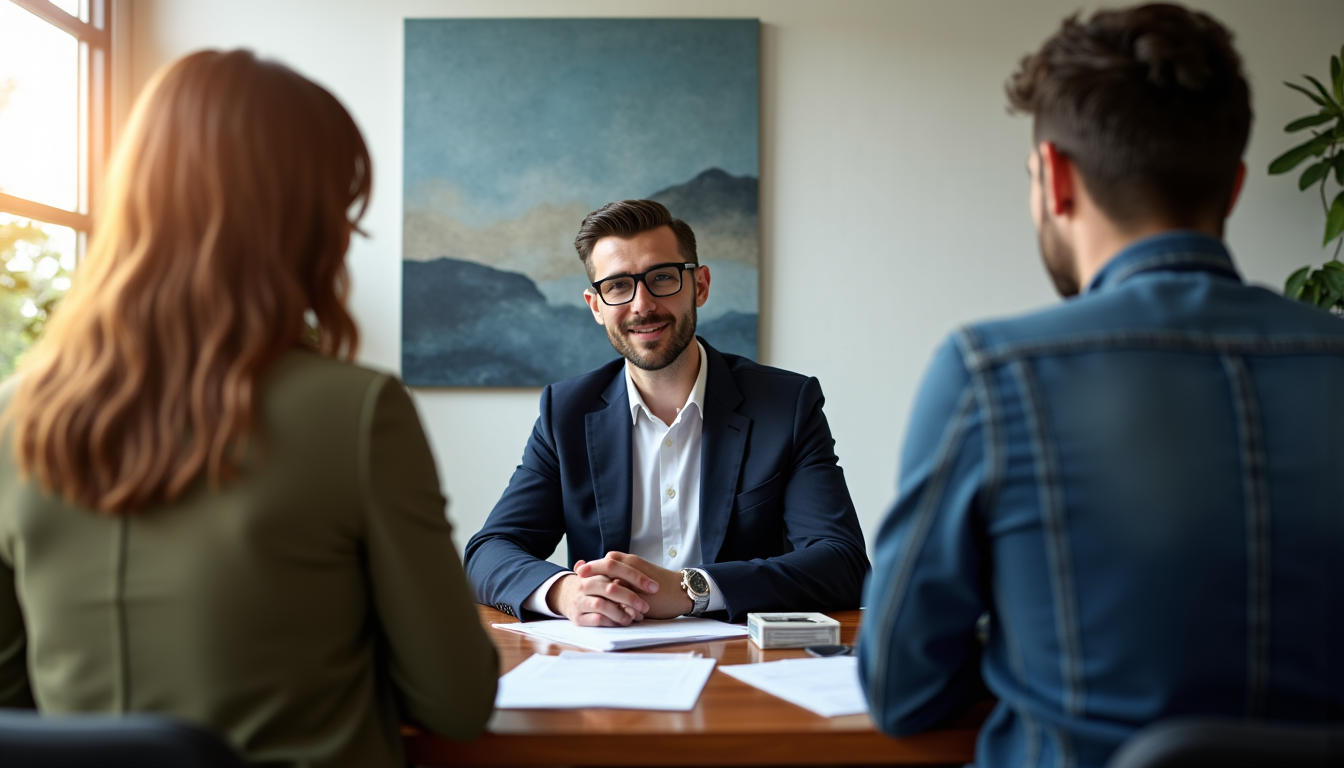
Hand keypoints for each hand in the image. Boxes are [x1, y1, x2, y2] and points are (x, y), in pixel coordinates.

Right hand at [546, 565, 650, 626]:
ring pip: (603, 605)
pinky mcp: (578, 618)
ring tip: (634, 616)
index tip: (654, 587)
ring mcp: (580, 601)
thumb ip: (619, 572)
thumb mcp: (602, 574)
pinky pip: (597, 620)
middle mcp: (584, 585)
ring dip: (622, 612)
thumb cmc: (593, 586)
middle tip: (645, 606)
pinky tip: (623, 622)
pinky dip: (612, 622)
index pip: (614, 567)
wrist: (564, 596)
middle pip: (611, 588)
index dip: (636, 577)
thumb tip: (652, 585)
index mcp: (592, 570)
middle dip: (632, 598)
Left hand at [577, 552, 693, 619]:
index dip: (593, 565)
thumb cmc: (659, 584)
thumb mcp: (639, 573)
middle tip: (579, 575)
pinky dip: (614, 601)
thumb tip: (604, 578)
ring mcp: (637, 580)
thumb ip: (622, 574)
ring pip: (615, 581)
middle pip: (608, 565)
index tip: (579, 569)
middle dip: (592, 570)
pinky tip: (605, 606)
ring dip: (601, 586)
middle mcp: (634, 567)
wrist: (680, 591)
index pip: (607, 560)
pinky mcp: (642, 594)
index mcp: (632, 561)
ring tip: (588, 591)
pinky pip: (625, 597)